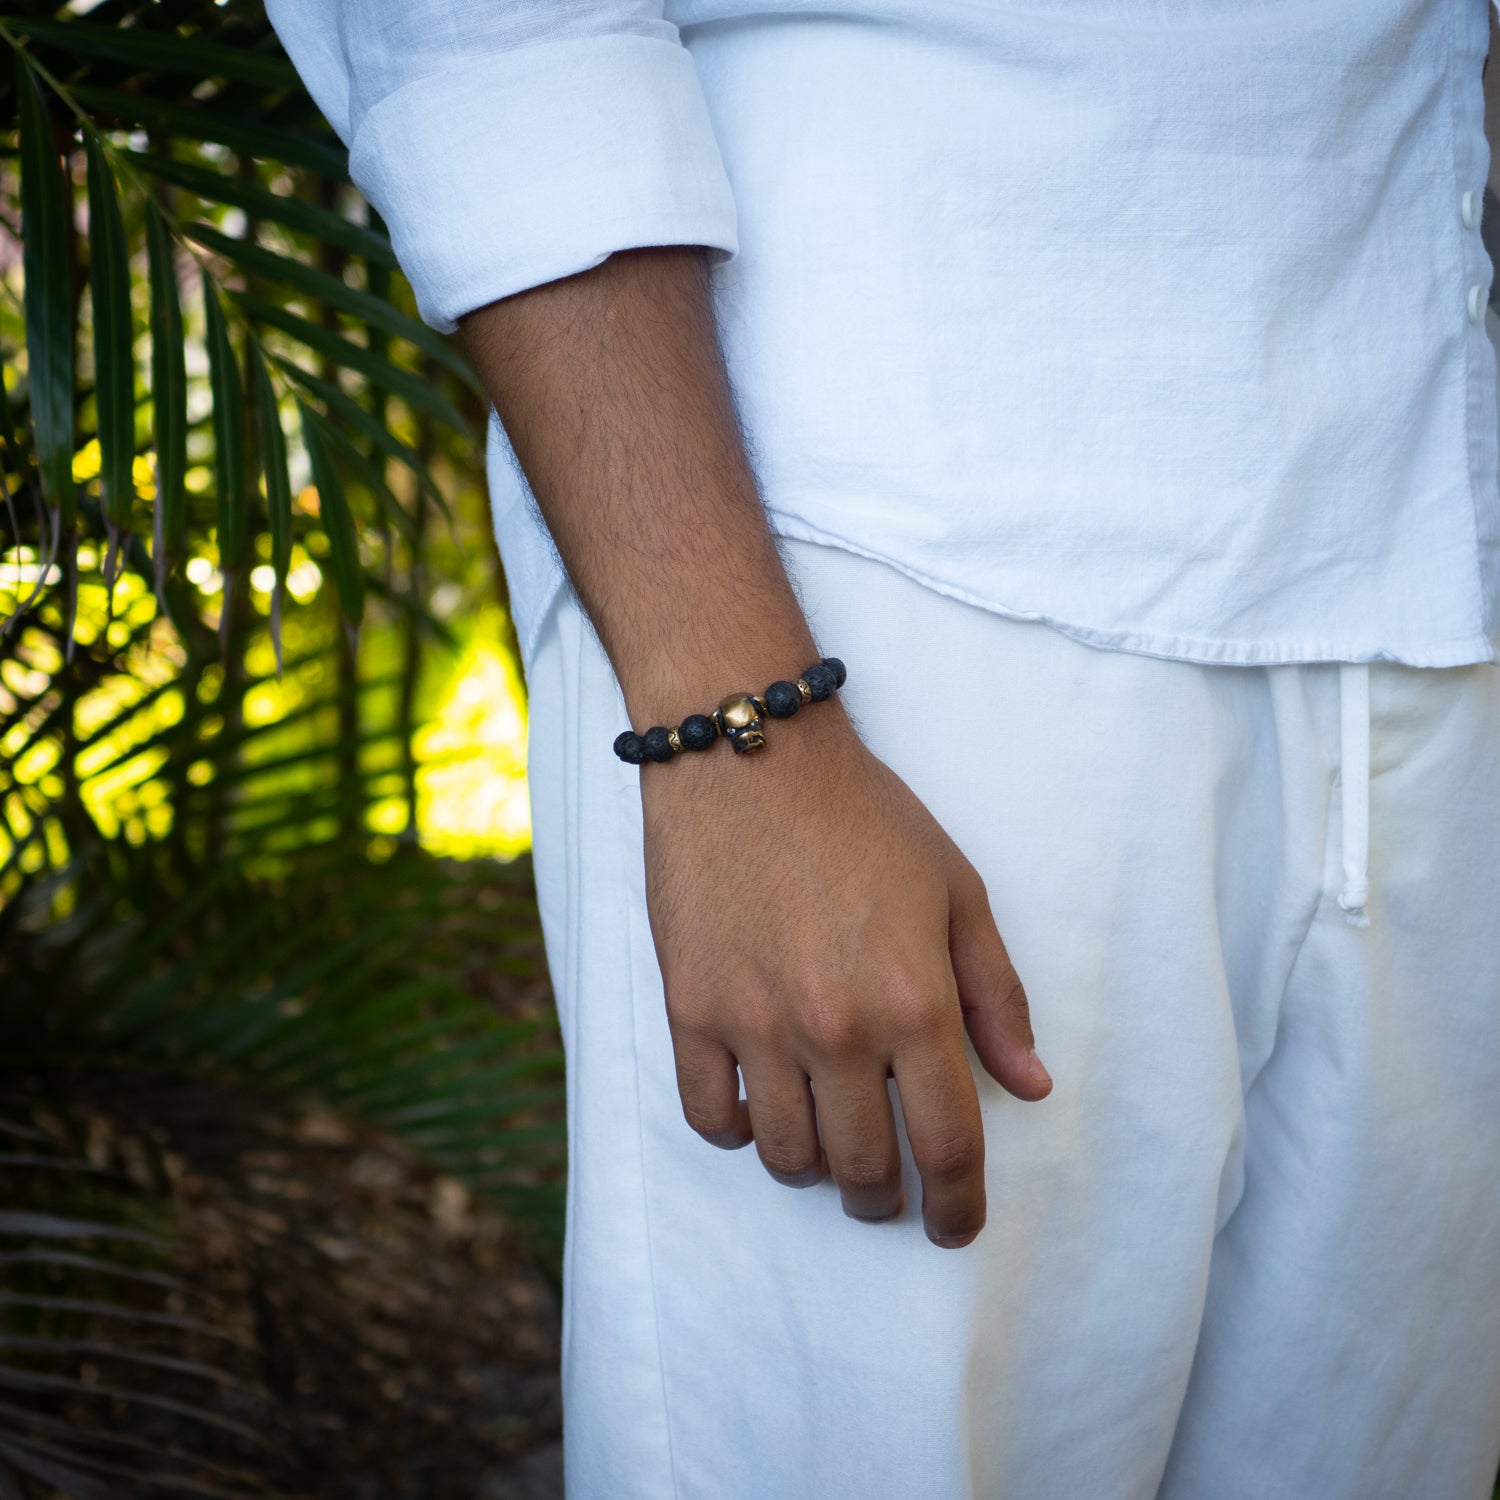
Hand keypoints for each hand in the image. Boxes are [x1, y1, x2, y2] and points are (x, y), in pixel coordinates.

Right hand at [640, 703, 1052, 1248]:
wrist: (751, 760)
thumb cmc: (864, 818)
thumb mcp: (957, 893)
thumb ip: (997, 997)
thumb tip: (1030, 1086)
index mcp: (914, 1001)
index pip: (947, 1145)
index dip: (958, 1205)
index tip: (956, 1226)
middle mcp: (836, 1028)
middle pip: (865, 1168)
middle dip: (887, 1197)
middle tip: (890, 1187)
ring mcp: (755, 1023)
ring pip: (787, 1156)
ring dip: (816, 1171)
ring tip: (828, 1150)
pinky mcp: (690, 1009)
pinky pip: (710, 1116)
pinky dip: (739, 1134)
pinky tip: (760, 1112)